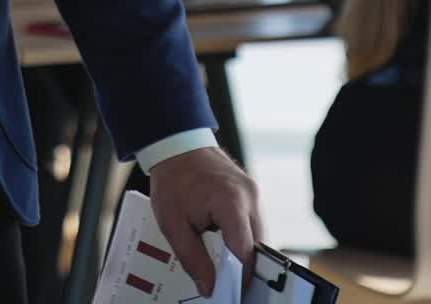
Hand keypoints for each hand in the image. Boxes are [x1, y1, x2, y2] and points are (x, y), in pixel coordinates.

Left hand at [148, 146, 261, 297]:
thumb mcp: (173, 223)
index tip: (231, 295)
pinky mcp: (250, 190)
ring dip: (243, 251)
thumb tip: (210, 287)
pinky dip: (241, 236)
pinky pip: (252, 222)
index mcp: (231, 202)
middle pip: (256, 247)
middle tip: (228, 284)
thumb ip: (193, 258)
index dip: (239, 280)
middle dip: (244, 268)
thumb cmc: (172, 177)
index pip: (244, 254)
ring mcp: (252, 191)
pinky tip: (226, 244)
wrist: (175, 142)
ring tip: (225, 266)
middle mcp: (249, 196)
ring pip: (257, 236)